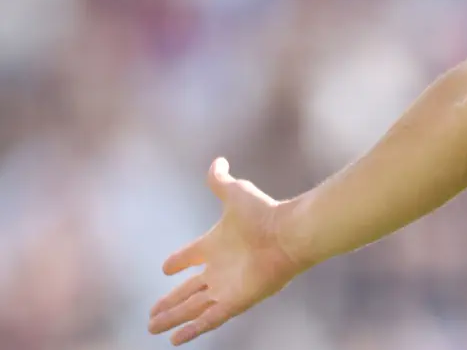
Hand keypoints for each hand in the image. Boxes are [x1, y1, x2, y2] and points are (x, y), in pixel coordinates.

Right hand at [148, 158, 305, 344]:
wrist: (288, 233)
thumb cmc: (263, 213)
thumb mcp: (235, 192)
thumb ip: (221, 180)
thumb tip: (218, 161)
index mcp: (215, 243)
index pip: (191, 255)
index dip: (178, 261)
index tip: (165, 268)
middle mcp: (219, 268)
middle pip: (188, 290)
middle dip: (169, 302)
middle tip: (150, 314)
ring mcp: (226, 287)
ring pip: (192, 307)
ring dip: (172, 318)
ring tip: (151, 327)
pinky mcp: (235, 302)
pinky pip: (208, 320)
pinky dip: (191, 330)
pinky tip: (174, 340)